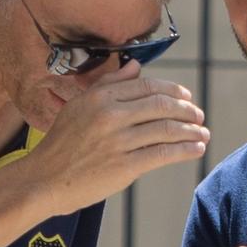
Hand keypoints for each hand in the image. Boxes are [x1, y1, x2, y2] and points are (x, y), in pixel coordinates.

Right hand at [23, 62, 209, 216]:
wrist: (43, 180)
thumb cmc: (61, 145)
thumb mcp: (78, 106)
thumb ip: (107, 85)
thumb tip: (134, 66)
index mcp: (99, 97)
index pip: (147, 86)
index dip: (173, 90)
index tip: (186, 96)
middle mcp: (110, 115)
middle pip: (161, 104)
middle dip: (187, 109)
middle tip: (199, 115)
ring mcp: (118, 141)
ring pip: (167, 129)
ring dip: (191, 130)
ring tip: (203, 133)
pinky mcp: (125, 166)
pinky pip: (163, 153)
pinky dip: (185, 150)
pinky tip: (196, 149)